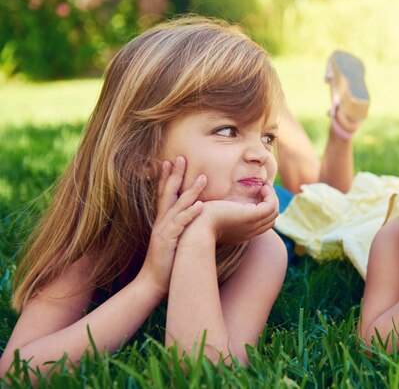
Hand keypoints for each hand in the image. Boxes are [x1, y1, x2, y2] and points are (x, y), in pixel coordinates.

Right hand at [137, 157, 205, 296]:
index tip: (170, 160)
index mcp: (162, 221)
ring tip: (202, 177)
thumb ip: (179, 227)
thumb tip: (192, 216)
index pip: (164, 194)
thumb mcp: (173, 240)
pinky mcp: (168, 241)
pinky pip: (180, 225)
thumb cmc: (166, 262)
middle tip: (181, 157)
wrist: (152, 283)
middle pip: (167, 193)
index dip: (166, 177)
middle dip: (174, 175)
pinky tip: (199, 206)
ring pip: (177, 206)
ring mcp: (163, 231)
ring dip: (190, 191)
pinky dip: (190, 214)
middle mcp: (161, 222)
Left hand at [180, 182, 279, 247]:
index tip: (258, 192)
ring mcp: (252, 225)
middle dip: (270, 201)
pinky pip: (271, 207)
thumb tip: (223, 202)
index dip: (263, 207)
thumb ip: (221, 210)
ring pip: (274, 213)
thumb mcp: (213, 215)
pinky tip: (262, 187)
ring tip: (264, 185)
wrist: (195, 228)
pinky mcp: (251, 216)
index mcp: (241, 232)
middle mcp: (250, 231)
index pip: (262, 223)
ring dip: (272, 197)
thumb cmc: (197, 221)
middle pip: (271, 219)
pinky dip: (270, 196)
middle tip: (264, 187)